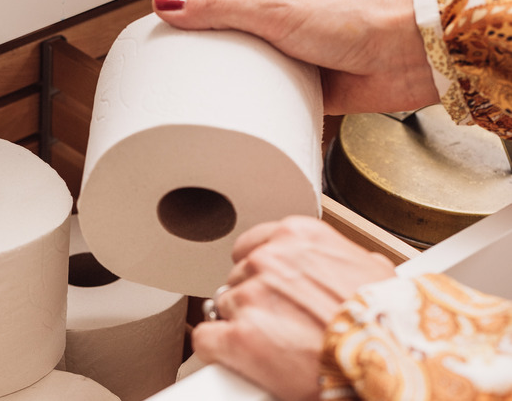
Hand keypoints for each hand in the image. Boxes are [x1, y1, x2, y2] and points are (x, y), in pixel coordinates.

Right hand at [152, 0, 438, 115]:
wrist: (402, 60)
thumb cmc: (355, 22)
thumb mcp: (275, 10)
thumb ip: (220, 9)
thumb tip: (170, 4)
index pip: (211, 2)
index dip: (182, 19)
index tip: (155, 39)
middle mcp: (276, 20)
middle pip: (224, 38)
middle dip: (202, 55)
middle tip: (172, 74)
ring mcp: (287, 53)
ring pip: (243, 69)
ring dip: (228, 82)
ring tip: (199, 97)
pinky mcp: (300, 85)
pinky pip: (265, 96)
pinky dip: (253, 103)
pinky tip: (237, 111)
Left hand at [191, 216, 395, 399]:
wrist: (391, 361)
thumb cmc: (387, 321)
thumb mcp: (374, 272)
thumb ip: (343, 261)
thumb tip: (348, 266)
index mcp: (298, 237)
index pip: (252, 246)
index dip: (258, 272)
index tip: (266, 287)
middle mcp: (269, 261)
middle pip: (238, 279)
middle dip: (254, 301)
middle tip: (279, 323)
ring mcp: (251, 297)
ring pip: (222, 307)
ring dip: (241, 325)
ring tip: (272, 344)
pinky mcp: (238, 336)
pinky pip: (206, 339)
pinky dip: (217, 351)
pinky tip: (237, 358)